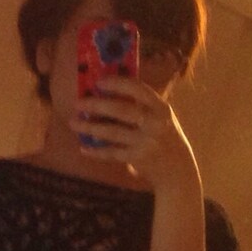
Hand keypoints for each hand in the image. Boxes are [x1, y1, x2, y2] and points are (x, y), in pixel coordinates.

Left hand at [74, 78, 198, 190]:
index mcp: (160, 107)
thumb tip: (108, 94)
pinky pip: (112, 153)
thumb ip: (142, 107)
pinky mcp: (137, 158)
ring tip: (73, 123)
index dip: (118, 84)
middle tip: (78, 103)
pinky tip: (83, 148)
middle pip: (121, 110)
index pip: (138, 89)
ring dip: (90, 128)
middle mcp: (154, 123)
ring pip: (112, 132)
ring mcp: (145, 141)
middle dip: (97, 105)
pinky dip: (96, 151)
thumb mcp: (160, 118)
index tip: (99, 81)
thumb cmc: (165, 138)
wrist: (178, 169)